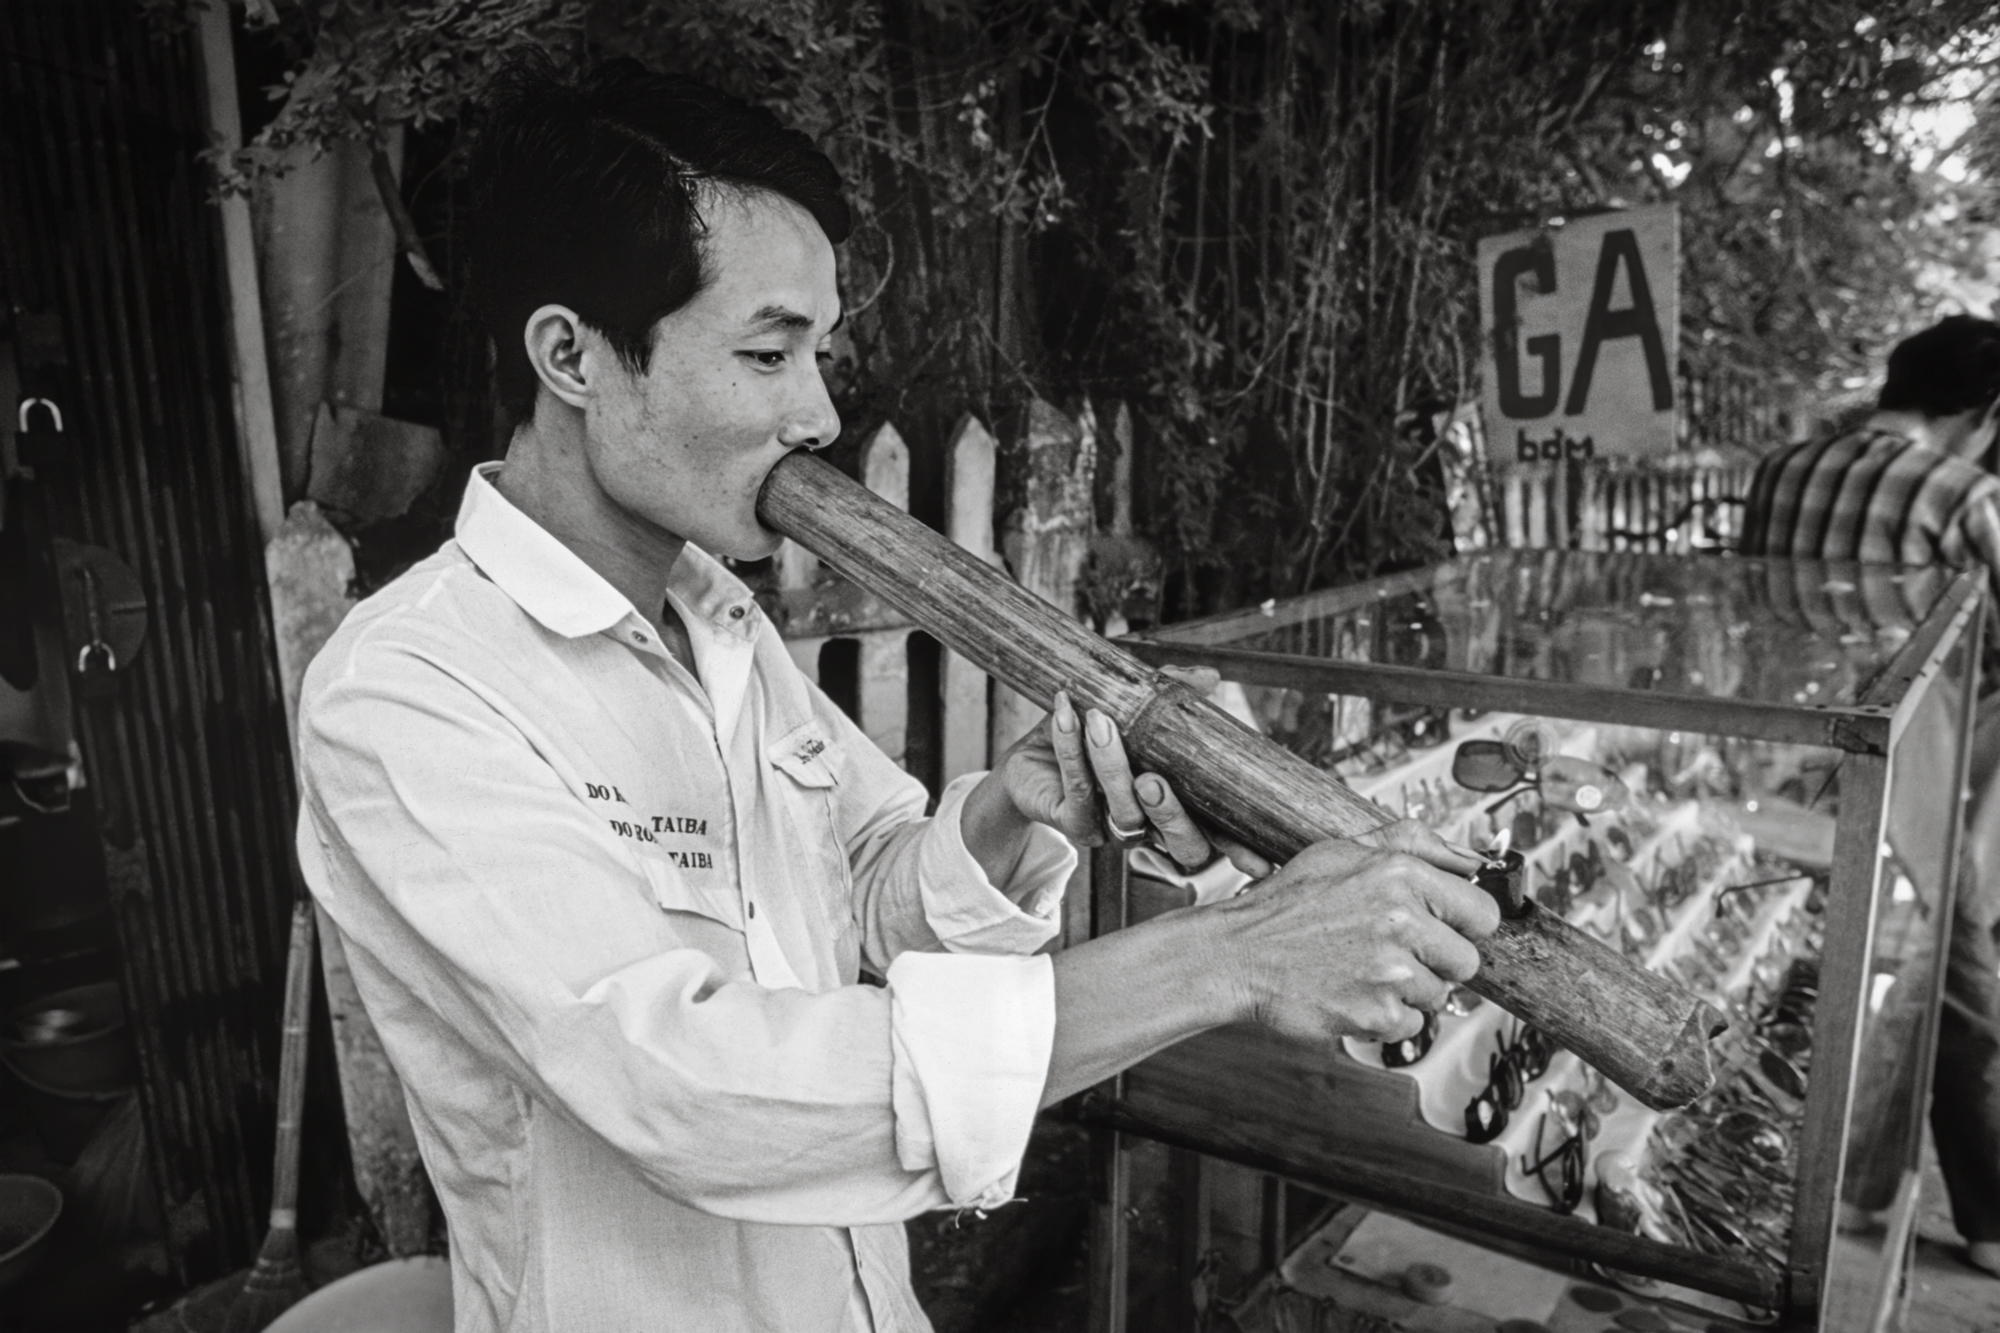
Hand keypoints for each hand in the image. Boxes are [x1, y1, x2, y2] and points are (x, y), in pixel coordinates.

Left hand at [996, 688, 1270, 875]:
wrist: (1029, 756)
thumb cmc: (1092, 731)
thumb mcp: (1134, 705)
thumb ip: (1174, 693)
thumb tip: (1211, 677)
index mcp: (1176, 805)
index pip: (1216, 833)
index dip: (1240, 848)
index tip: (1262, 862)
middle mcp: (1151, 825)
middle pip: (1181, 846)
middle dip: (1173, 816)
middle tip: (1154, 780)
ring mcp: (1111, 829)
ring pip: (1125, 814)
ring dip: (1112, 765)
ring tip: (1101, 721)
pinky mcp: (1073, 823)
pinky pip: (1077, 791)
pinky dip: (1071, 748)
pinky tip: (1067, 714)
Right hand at [1213, 823, 1497, 1043]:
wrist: (1236, 953)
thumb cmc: (1287, 904)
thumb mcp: (1344, 851)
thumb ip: (1413, 844)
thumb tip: (1475, 857)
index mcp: (1400, 874)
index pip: (1483, 912)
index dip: (1463, 925)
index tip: (1442, 930)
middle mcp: (1401, 919)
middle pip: (1467, 962)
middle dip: (1436, 964)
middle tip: (1393, 955)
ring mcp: (1390, 970)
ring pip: (1437, 996)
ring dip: (1407, 992)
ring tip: (1361, 971)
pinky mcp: (1376, 1013)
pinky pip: (1411, 1026)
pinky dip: (1384, 1018)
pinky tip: (1350, 993)